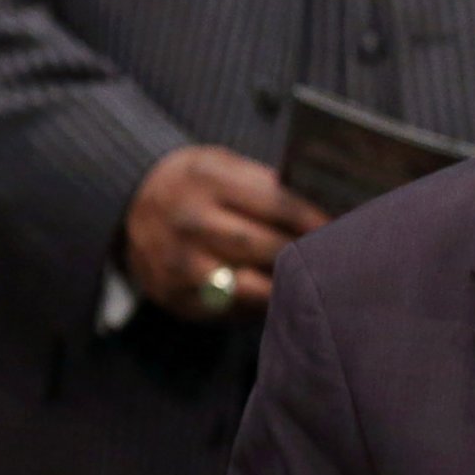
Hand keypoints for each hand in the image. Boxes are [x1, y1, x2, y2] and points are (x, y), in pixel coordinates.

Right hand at [123, 146, 329, 319]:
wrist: (130, 205)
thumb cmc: (195, 184)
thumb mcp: (222, 165)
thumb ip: (265, 185)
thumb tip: (326, 207)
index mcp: (207, 178)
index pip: (276, 203)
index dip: (314, 220)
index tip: (345, 229)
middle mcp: (189, 220)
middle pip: (265, 246)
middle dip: (305, 254)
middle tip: (342, 260)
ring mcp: (179, 263)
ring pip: (251, 285)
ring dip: (288, 286)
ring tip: (319, 285)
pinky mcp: (174, 296)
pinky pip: (230, 309)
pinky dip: (261, 306)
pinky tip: (284, 300)